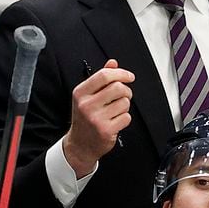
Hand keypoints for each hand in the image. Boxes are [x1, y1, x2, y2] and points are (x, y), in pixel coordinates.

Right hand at [64, 59, 134, 177]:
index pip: (104, 75)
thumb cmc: (84, 118)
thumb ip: (100, 78)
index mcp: (81, 93)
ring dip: (125, 106)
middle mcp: (87, 105)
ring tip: (116, 110)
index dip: (120, 73)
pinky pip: (126, 117)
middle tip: (123, 95)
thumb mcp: (87, 96)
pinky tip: (115, 121)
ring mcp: (96, 118)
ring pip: (124, 103)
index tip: (128, 76)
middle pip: (117, 87)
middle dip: (126, 90)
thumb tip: (113, 63)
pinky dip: (124, 118)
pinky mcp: (106, 130)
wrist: (80, 144)